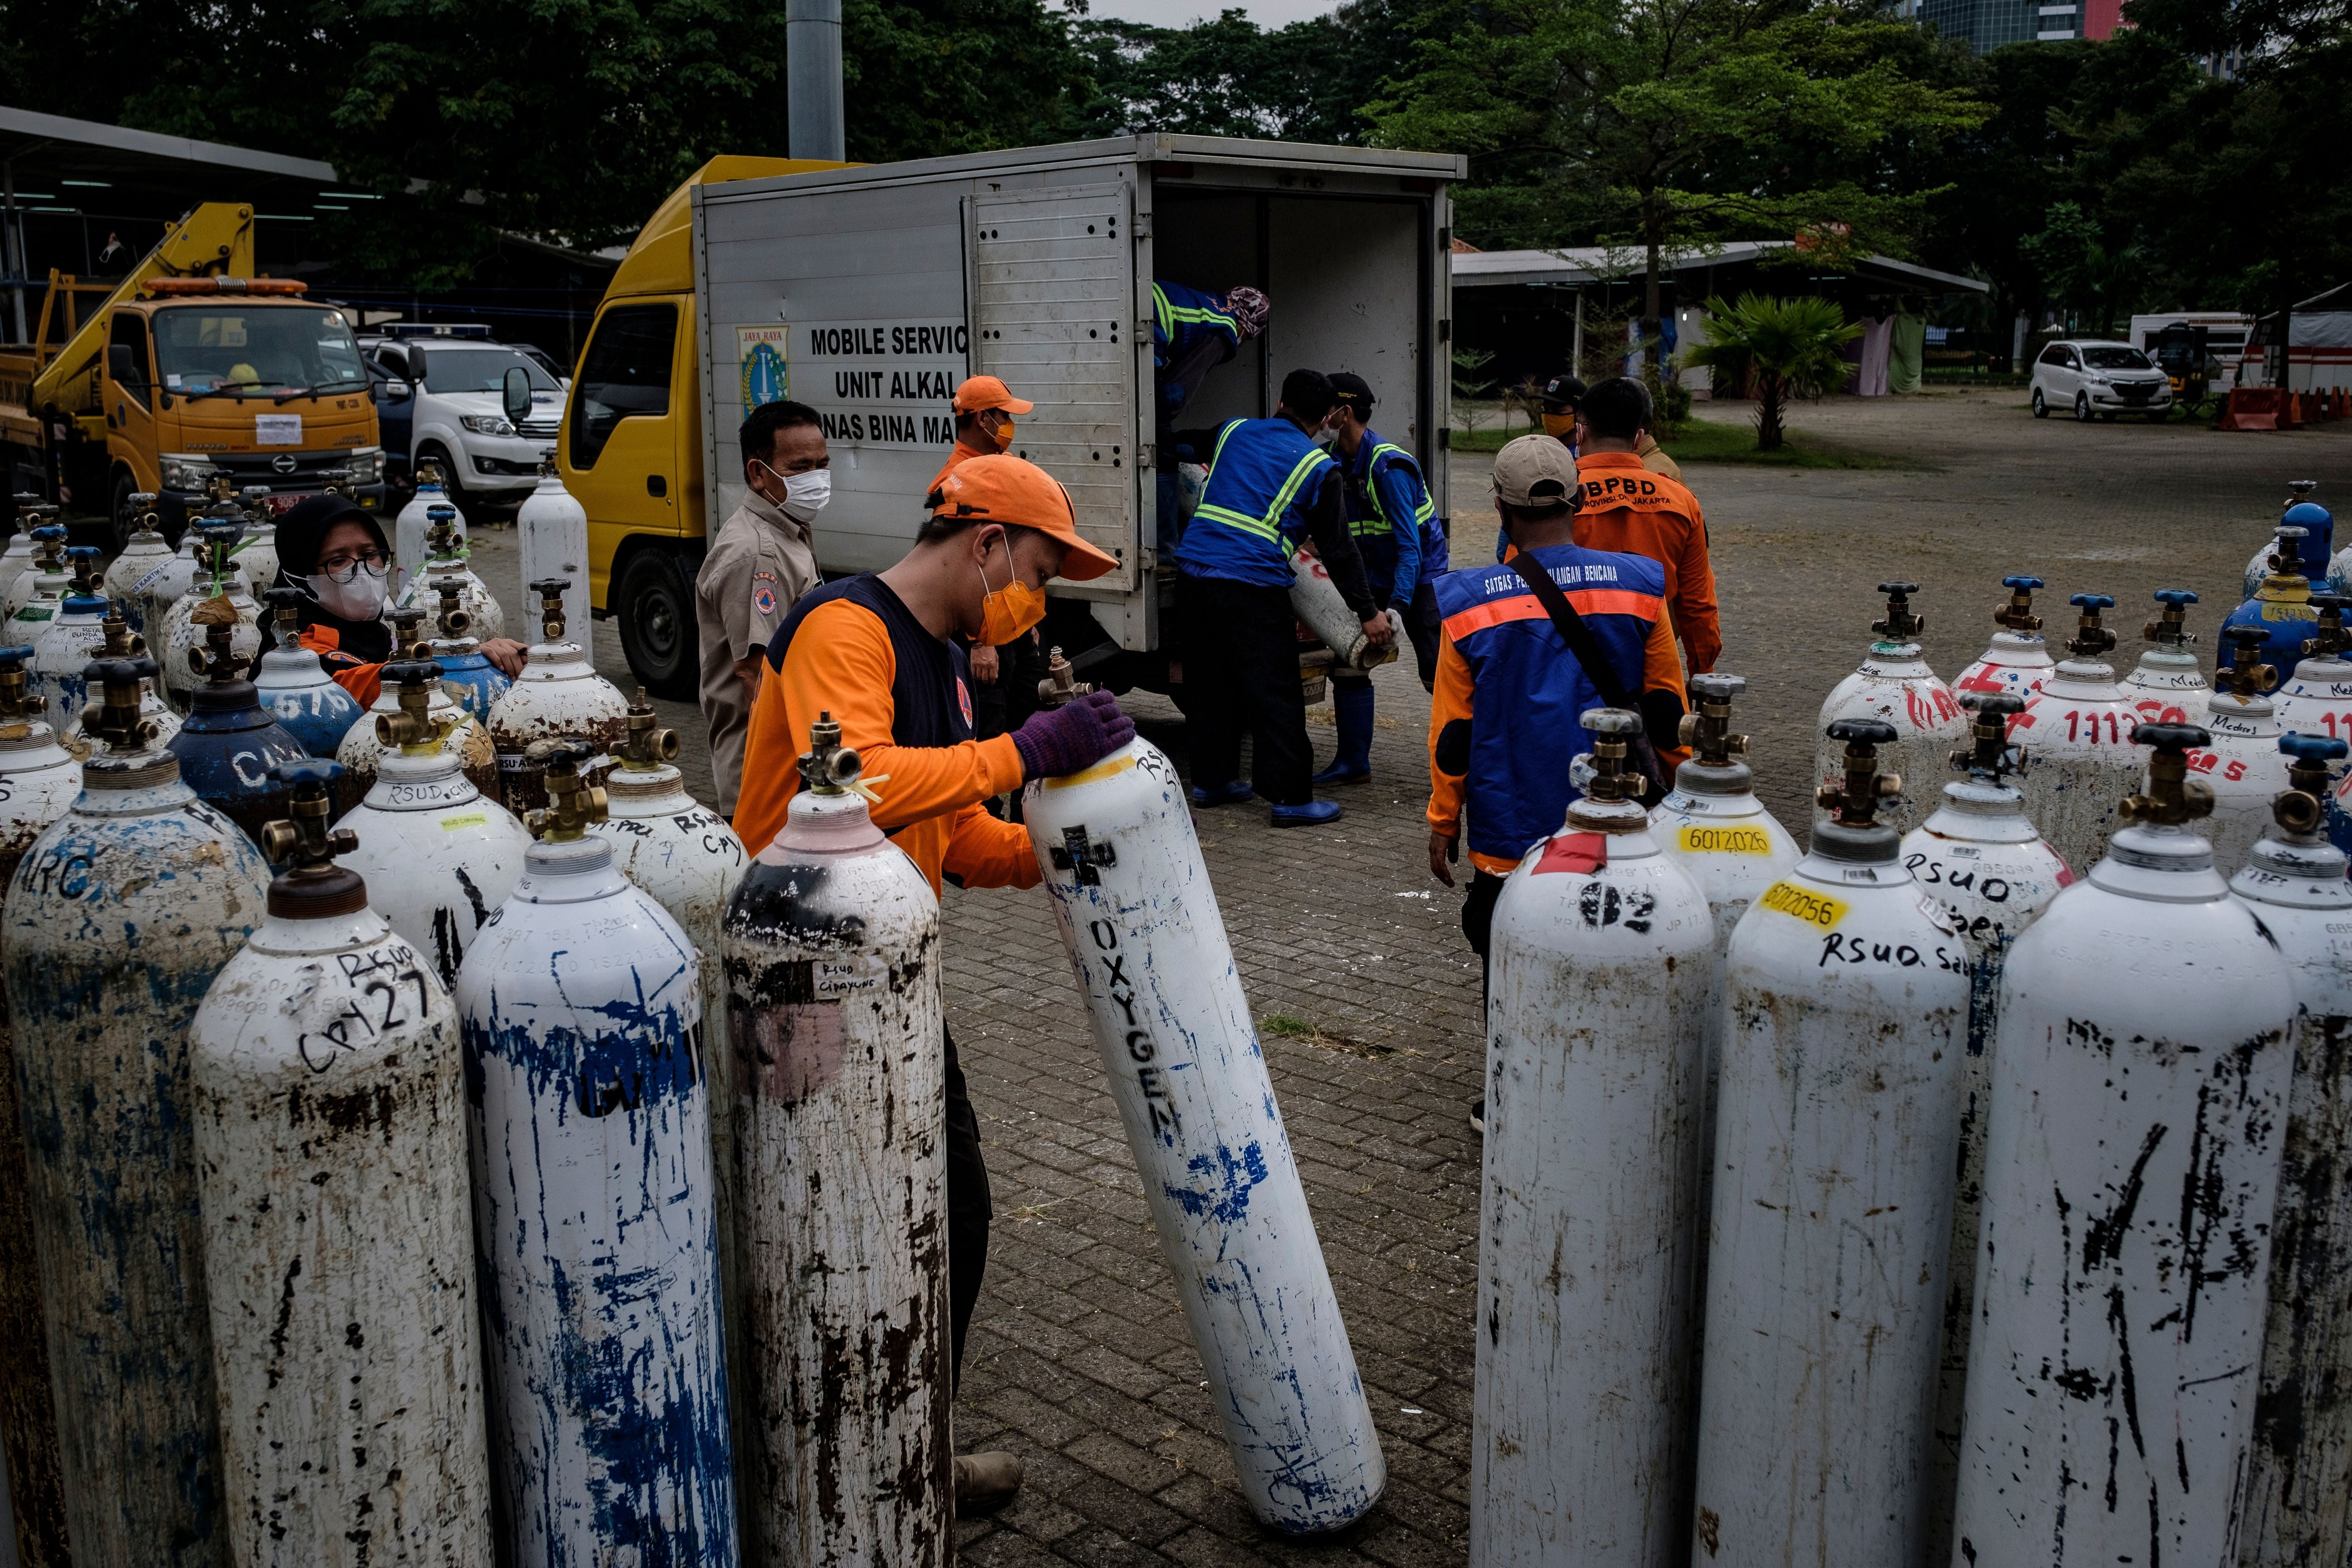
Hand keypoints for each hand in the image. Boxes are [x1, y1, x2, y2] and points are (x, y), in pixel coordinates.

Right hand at [480, 637, 528, 676]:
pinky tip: (501, 669)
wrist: (474, 656)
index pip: (522, 647)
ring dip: (509, 667)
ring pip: (504, 654)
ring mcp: (492, 644)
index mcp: (509, 643)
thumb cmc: (492, 659)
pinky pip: (492, 653)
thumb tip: (527, 663)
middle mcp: (502, 642)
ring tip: (510, 677)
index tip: (532, 664)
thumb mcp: (505, 659)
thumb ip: (516, 659)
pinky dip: (498, 662)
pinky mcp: (484, 647)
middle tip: (518, 677)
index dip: (528, 655)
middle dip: (517, 666)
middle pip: (513, 653)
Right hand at [970, 643, 1000, 684]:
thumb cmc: (990, 649)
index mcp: (992, 664)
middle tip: (987, 682)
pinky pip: (973, 673)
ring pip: (978, 677)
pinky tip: (977, 676)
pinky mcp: (972, 663)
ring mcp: (978, 664)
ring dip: (980, 679)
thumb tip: (995, 676)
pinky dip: (975, 676)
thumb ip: (996, 667)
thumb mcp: (996, 657)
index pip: (992, 676)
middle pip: (985, 678)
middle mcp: (985, 665)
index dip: (992, 681)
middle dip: (986, 682)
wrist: (981, 642)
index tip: (992, 683)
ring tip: (981, 679)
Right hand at [1011, 689, 1135, 780]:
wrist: (1038, 750)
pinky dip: (1127, 735)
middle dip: (1116, 712)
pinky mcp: (1100, 748)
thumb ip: (1050, 714)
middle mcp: (1091, 716)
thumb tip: (1047, 715)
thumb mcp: (1042, 717)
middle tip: (1118, 715)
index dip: (1108, 698)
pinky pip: (1120, 739)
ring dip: (1125, 722)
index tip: (1111, 700)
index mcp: (1078, 706)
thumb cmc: (1037, 734)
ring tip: (1130, 723)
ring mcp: (1097, 732)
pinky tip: (1132, 734)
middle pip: (1112, 710)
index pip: (1100, 697)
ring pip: (1119, 723)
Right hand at [1361, 613, 1393, 647]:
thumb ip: (1388, 617)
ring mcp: (1377, 634)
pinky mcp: (1371, 635)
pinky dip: (1373, 645)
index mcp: (1387, 627)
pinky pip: (1373, 642)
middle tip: (1380, 642)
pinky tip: (1372, 646)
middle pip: (1385, 640)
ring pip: (1379, 642)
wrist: (1369, 613)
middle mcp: (1383, 631)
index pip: (1389, 636)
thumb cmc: (1376, 613)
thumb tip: (1389, 618)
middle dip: (1383, 641)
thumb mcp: (1384, 614)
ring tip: (1376, 644)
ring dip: (1378, 643)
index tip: (1384, 638)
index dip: (1386, 638)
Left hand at [1428, 830, 1457, 887]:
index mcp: (1436, 849)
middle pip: (1435, 868)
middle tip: (1449, 884)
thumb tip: (1453, 861)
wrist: (1447, 818)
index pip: (1436, 864)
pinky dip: (1443, 872)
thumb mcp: (1452, 842)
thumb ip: (1452, 852)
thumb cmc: (1450, 827)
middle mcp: (1433, 850)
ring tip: (1449, 884)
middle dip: (1442, 877)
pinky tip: (1447, 877)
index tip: (1447, 879)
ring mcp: (1434, 850)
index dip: (1441, 873)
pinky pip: (1440, 863)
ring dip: (1443, 877)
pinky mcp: (1438, 849)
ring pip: (1436, 868)